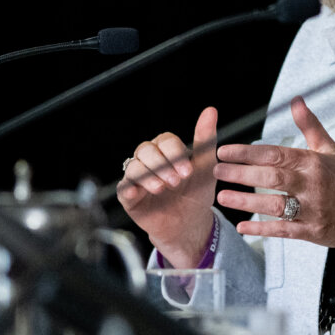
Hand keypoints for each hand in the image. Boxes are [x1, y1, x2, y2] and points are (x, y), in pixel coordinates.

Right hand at [116, 107, 217, 267]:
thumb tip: (210, 111)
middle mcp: (150, 160)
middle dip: (162, 164)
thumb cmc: (196, 193)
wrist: (190, 224)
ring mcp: (138, 177)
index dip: (175, 153)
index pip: (165, 140)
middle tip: (177, 181)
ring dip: (149, 176)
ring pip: (133, 166)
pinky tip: (140, 192)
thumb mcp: (206, 166)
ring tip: (163, 188)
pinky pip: (123, 187)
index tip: (189, 171)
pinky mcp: (129, 196)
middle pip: (146, 149)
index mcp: (167, 150)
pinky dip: (130, 187)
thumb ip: (206, 139)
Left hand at [213, 97, 334, 258]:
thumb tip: (296, 100)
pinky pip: (283, 230)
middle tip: (216, 171)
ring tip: (222, 197)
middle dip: (241, 174)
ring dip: (246, 201)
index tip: (224, 151)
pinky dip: (262, 229)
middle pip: (272, 177)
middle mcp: (313, 184)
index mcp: (314, 162)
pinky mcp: (312, 231)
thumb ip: (310, 125)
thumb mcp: (330, 149)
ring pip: (274, 204)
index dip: (248, 152)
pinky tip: (242, 226)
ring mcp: (313, 209)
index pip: (276, 154)